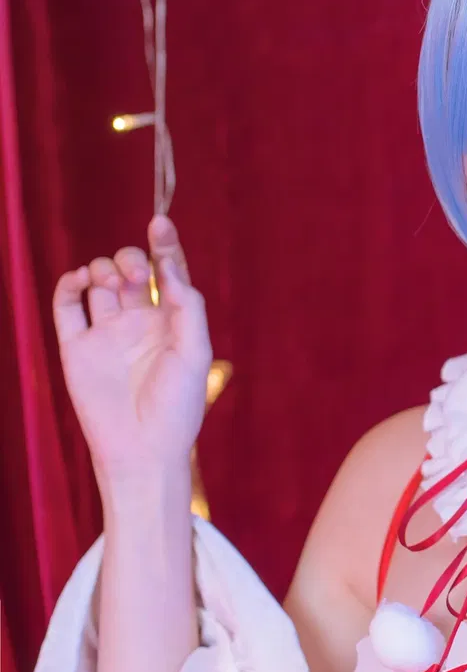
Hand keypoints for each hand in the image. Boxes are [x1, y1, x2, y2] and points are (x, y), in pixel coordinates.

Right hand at [52, 215, 213, 490]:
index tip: (159, 222)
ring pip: (98, 282)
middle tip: (134, 275)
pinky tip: (80, 281)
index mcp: (172, 322)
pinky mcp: (76, 347)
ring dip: (102, 269)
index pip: (167, 272)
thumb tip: (167, 264)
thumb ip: (187, 304)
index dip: (164, 244)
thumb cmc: (177, 406)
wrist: (142, 449)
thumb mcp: (195, 351)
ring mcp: (106, 333)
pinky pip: (66, 307)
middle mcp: (138, 323)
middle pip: (130, 270)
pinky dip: (68, 285)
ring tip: (111, 285)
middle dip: (130, 259)